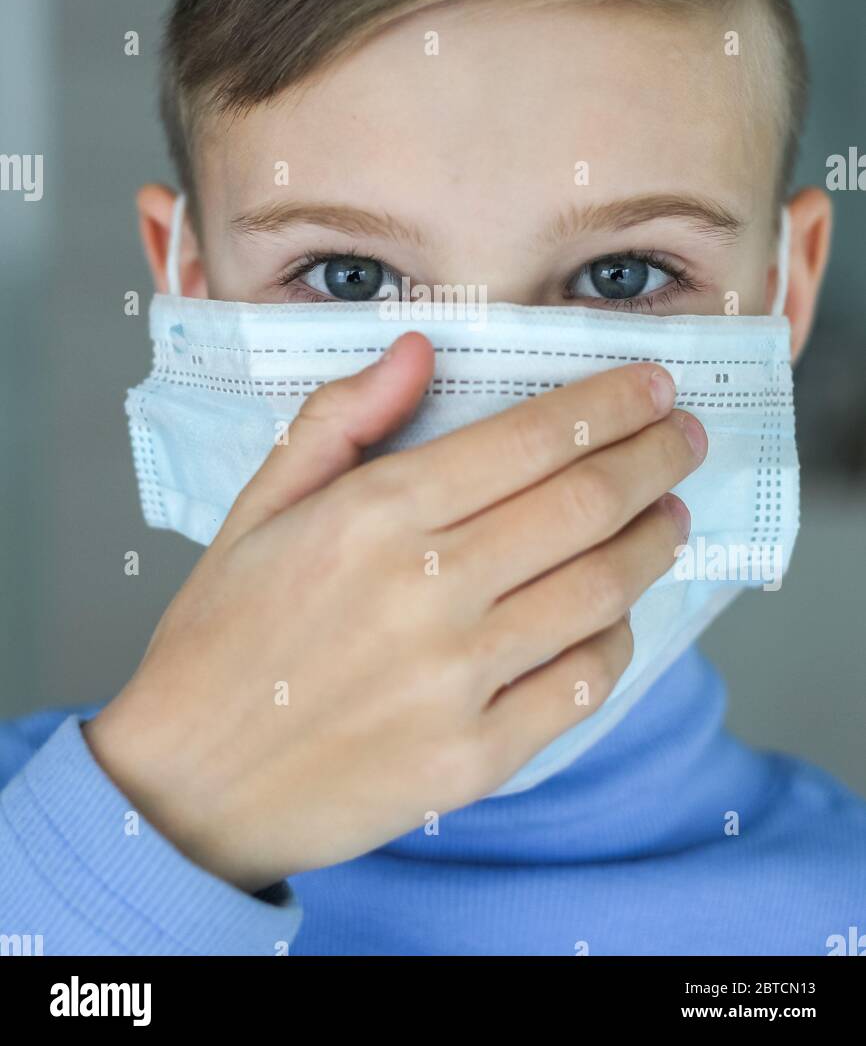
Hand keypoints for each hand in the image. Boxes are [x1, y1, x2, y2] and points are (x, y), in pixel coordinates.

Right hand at [84, 335, 703, 890]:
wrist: (190, 782)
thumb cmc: (223, 634)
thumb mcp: (259, 504)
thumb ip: (341, 417)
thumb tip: (420, 349)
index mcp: (375, 514)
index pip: (531, 438)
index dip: (609, 405)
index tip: (653, 387)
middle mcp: (429, 590)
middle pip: (586, 504)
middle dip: (655, 458)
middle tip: (685, 437)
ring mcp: (458, 680)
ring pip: (602, 590)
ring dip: (654, 541)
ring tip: (672, 515)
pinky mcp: (476, 758)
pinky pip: (582, 684)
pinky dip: (617, 637)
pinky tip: (618, 612)